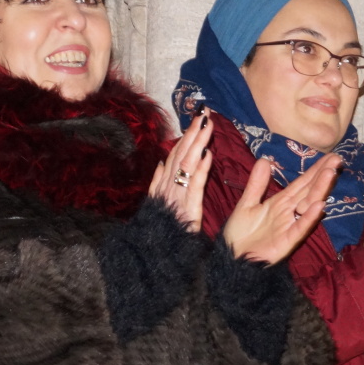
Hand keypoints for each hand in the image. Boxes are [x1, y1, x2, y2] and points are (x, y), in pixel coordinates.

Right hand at [148, 107, 213, 231]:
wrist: (156, 252)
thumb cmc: (162, 228)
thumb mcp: (159, 203)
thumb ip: (158, 182)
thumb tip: (160, 163)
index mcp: (164, 183)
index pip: (177, 153)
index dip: (187, 134)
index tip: (198, 117)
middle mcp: (168, 184)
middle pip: (181, 152)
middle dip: (193, 131)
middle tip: (204, 112)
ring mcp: (176, 194)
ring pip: (186, 163)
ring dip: (197, 143)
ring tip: (207, 126)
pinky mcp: (186, 207)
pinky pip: (194, 185)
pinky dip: (200, 169)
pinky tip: (207, 155)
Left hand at [222, 154, 342, 263]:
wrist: (232, 258)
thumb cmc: (239, 234)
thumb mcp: (247, 204)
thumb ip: (257, 184)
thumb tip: (265, 160)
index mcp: (280, 202)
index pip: (302, 182)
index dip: (315, 169)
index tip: (330, 156)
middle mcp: (289, 212)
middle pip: (309, 190)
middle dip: (323, 175)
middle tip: (338, 159)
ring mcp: (290, 226)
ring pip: (308, 204)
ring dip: (320, 190)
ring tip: (330, 174)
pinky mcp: (287, 241)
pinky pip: (301, 227)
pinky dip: (310, 217)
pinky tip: (320, 205)